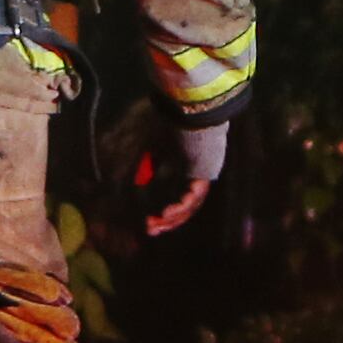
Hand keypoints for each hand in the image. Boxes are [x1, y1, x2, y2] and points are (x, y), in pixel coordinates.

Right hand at [145, 118, 227, 236]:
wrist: (188, 112)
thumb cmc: (169, 125)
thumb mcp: (153, 149)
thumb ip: (147, 166)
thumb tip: (137, 183)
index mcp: (185, 169)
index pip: (177, 197)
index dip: (164, 212)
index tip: (148, 222)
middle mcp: (196, 175)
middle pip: (185, 205)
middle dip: (167, 221)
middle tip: (150, 229)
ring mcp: (202, 175)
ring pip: (191, 205)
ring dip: (173, 217)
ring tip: (157, 223)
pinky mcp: (205, 173)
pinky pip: (196, 196)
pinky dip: (182, 206)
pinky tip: (169, 212)